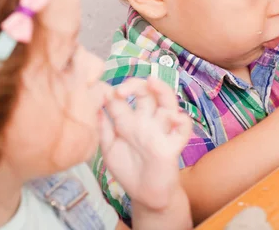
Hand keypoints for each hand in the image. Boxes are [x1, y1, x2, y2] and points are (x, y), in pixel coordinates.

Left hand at [99, 77, 191, 210]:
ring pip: (168, 103)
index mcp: (130, 120)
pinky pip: (184, 130)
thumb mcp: (109, 148)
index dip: (112, 91)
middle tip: (120, 90)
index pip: (123, 98)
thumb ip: (103, 128)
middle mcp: (147, 121)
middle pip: (146, 93)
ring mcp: (161, 131)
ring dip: (162, 89)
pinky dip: (182, 121)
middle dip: (135, 85)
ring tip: (152, 82)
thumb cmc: (129, 169)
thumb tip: (95, 105)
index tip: (100, 91)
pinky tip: (174, 118)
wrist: (145, 195)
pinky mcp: (173, 145)